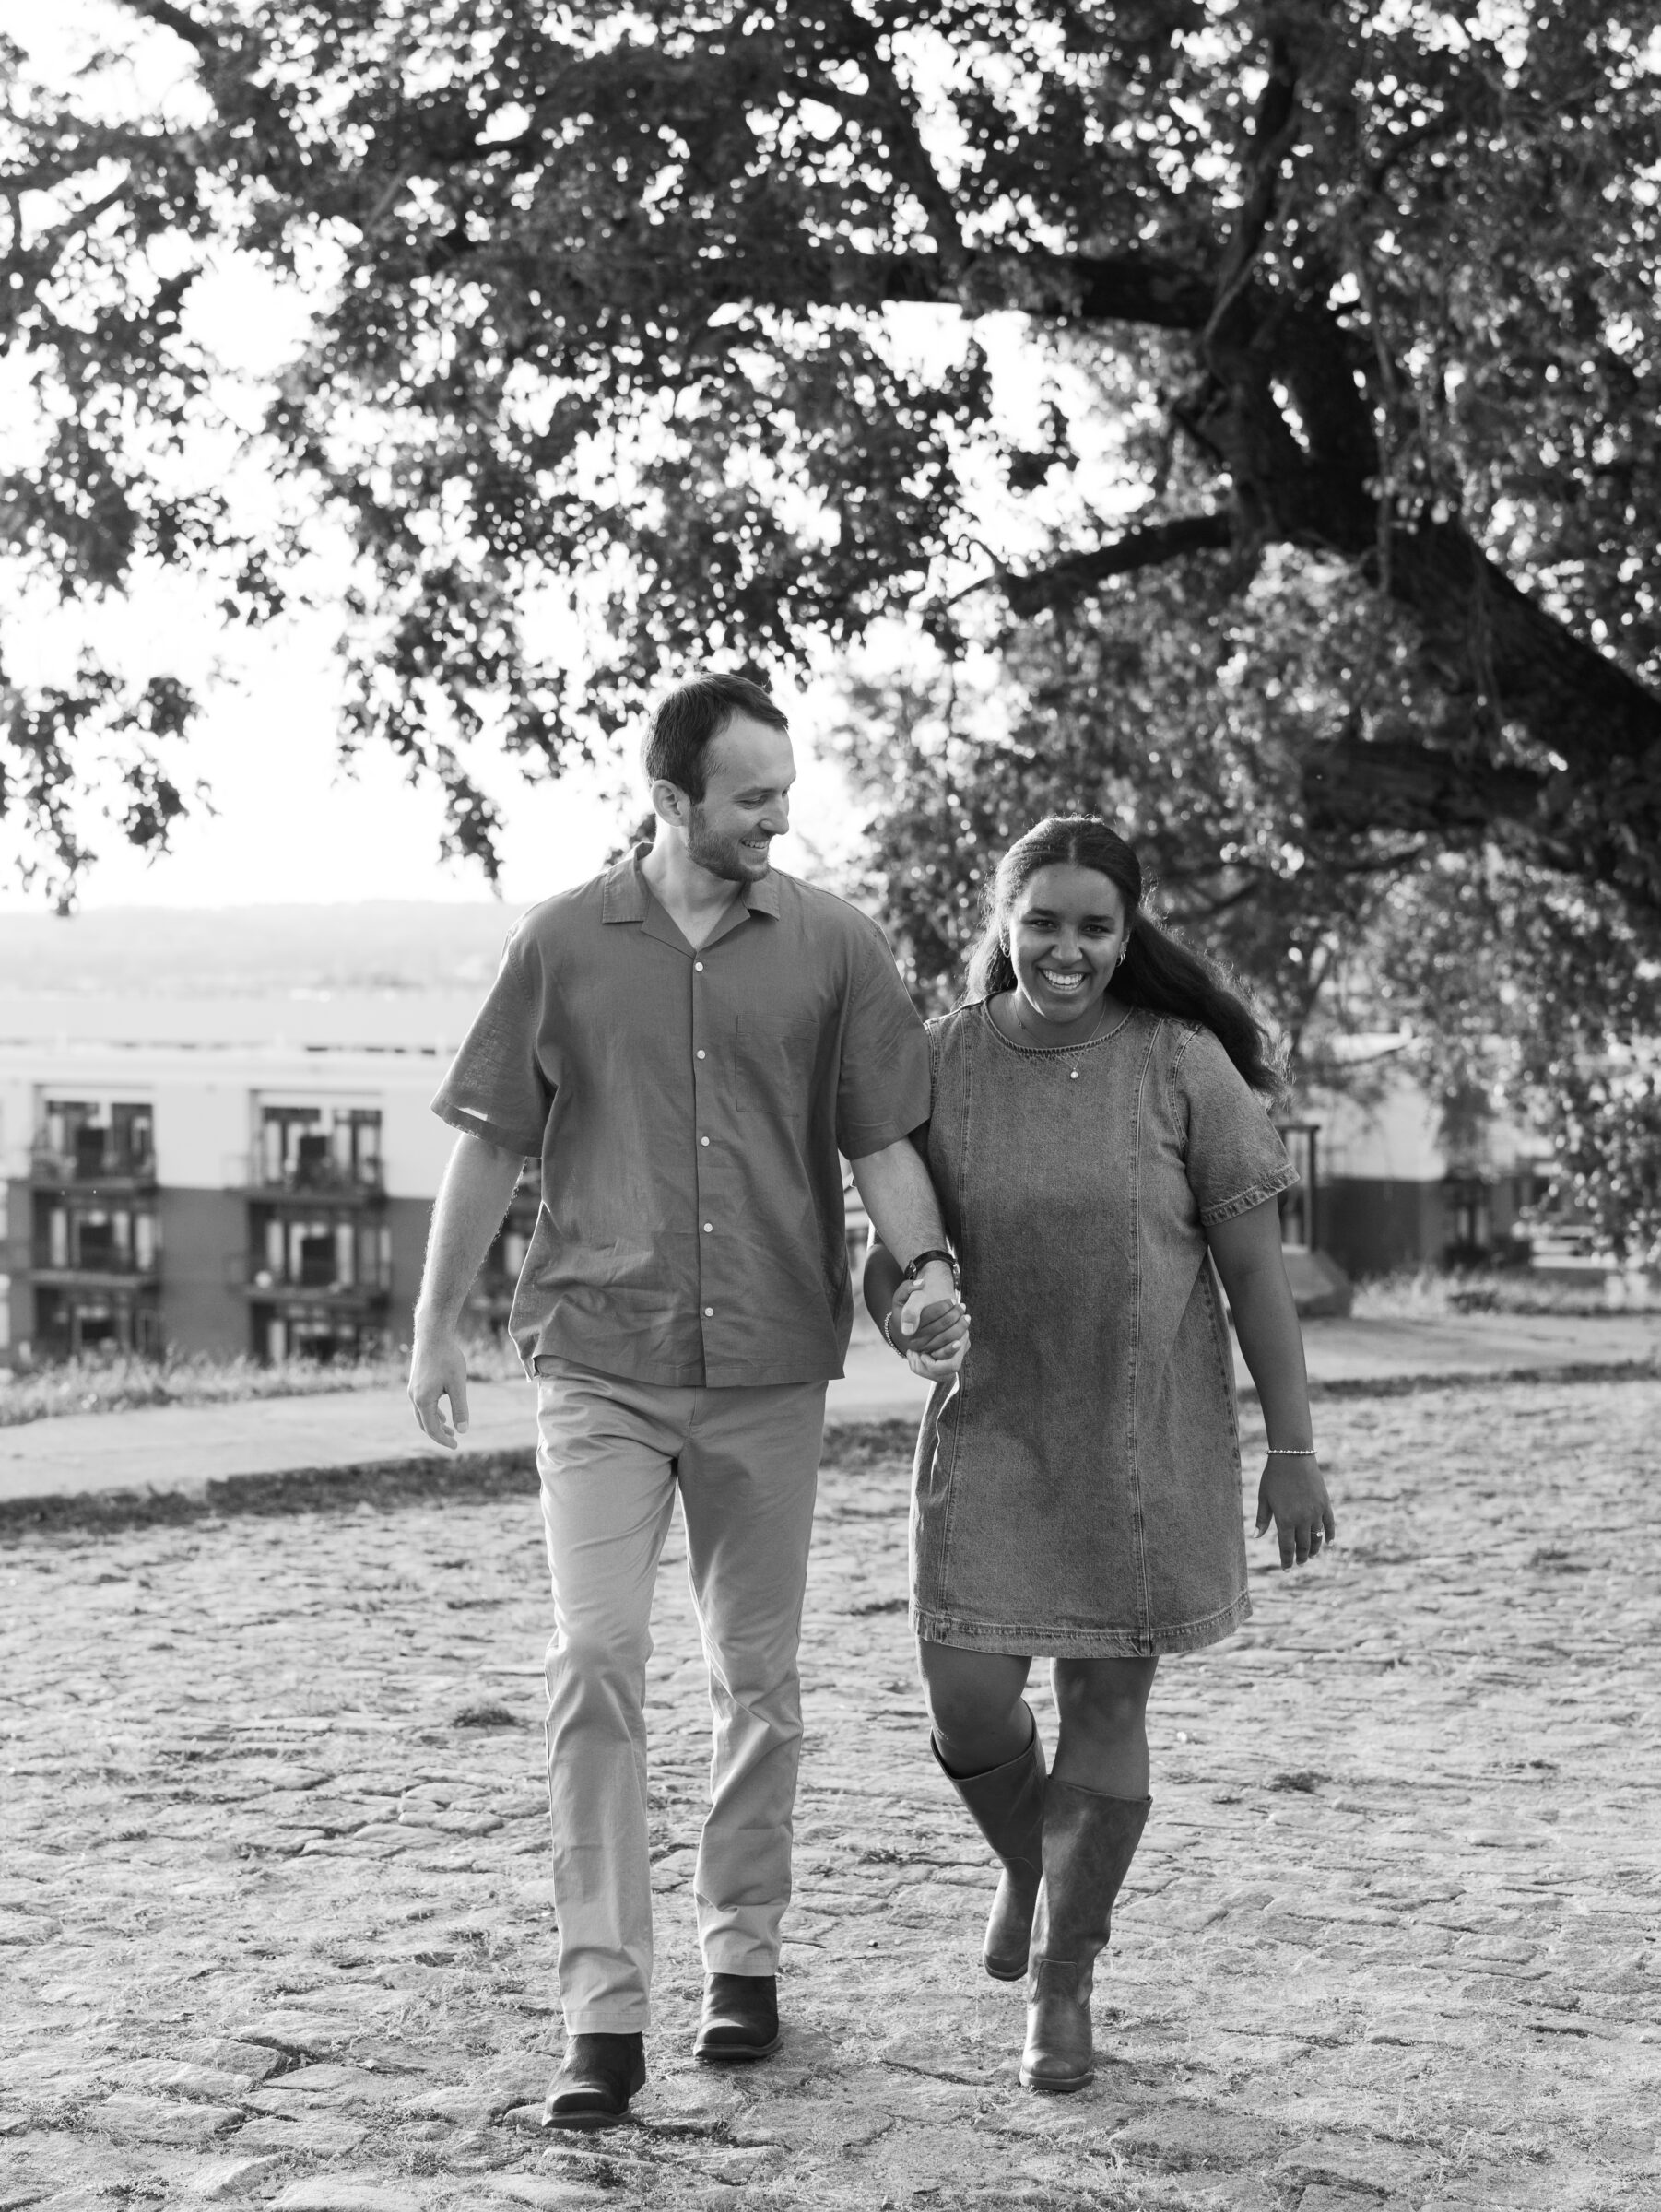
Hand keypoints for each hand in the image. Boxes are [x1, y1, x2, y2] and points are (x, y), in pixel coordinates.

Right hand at [408, 1326, 470, 1450]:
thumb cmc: (448, 1358)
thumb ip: (460, 1408)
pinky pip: (422, 1404)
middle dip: (438, 1434)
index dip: (444, 1440)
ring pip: (422, 1414)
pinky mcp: (416, 1382)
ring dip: (435, 1423)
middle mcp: (414, 1397)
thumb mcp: (458, 1384)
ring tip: (450, 1429)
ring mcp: (413, 1389)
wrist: (433, 1334)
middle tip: (453, 1441)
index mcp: (423, 1400)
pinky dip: (432, 1412)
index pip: (432, 1429)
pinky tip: (442, 1414)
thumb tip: (463, 1431)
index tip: (456, 1446)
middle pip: (424, 1424)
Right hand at [889, 1270, 969, 1379]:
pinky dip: (961, 1338)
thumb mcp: (901, 1296)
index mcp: (907, 1326)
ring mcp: (925, 1350)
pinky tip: (965, 1330)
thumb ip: (908, 1287)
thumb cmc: (906, 1309)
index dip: (944, 1306)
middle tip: (962, 1306)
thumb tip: (921, 1284)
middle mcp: (915, 1341)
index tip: (952, 1300)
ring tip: (966, 1316)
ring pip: (949, 1337)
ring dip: (961, 1326)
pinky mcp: (934, 1355)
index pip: (930, 1315)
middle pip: (942, 1326)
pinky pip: (951, 1348)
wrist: (907, 1329)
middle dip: (955, 1314)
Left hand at [1255, 1456, 1334, 1569]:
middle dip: (1300, 1557)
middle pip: (1303, 1546)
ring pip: (1317, 1538)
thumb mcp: (1264, 1498)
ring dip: (1314, 1549)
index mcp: (1285, 1520)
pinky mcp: (1325, 1504)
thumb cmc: (1273, 1477)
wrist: (1293, 1456)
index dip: (1287, 1560)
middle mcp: (1302, 1519)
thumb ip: (1262, 1519)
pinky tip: (1328, 1543)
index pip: (1287, 1548)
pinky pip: (1329, 1524)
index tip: (1286, 1568)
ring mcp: (1315, 1512)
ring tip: (1310, 1555)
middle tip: (1299, 1563)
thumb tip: (1256, 1537)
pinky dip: (1329, 1536)